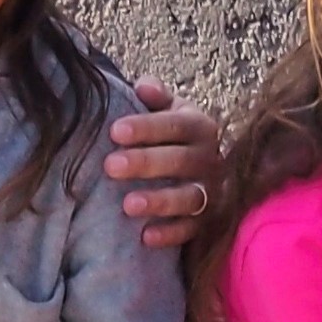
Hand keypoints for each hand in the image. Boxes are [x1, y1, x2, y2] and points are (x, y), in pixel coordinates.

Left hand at [103, 79, 221, 247]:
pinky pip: (192, 231)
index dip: (146, 127)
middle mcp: (211, 160)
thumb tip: (143, 86)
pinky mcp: (207, 223)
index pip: (176, 125)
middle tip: (110, 166)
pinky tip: (145, 236)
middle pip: (180, 161)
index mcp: (200, 127)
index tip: (114, 131)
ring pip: (190, 198)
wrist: (200, 169)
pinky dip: (171, 234)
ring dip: (160, 202)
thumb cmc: (172, 136)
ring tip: (128, 204)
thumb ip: (155, 96)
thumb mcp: (168, 111)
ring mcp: (211, 193)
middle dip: (146, 163)